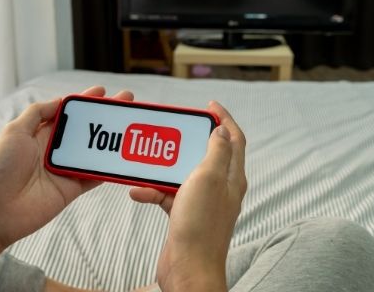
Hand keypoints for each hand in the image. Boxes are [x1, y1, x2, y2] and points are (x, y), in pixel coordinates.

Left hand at [0, 86, 133, 248]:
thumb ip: (37, 113)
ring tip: (130, 126)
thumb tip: (59, 100)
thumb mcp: (14, 132)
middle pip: (86, 130)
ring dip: (112, 139)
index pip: (67, 113)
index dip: (85, 102)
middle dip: (105, 116)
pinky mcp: (71, 188)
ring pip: (94, 151)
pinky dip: (109, 168)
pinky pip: (94, 176)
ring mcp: (64, 170)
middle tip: (126, 103)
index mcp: (39, 134)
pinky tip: (124, 157)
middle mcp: (54, 150)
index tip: (103, 92)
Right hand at [129, 101, 246, 291]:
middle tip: (171, 128)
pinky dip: (152, 191)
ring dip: (163, 167)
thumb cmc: (200, 226)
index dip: (224, 118)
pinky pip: (167, 194)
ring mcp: (202, 202)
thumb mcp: (209, 179)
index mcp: (231, 176)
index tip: (209, 105)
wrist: (188, 269)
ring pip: (183, 174)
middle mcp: (220, 188)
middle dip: (187, 139)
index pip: (234, 139)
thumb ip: (216, 151)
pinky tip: (139, 192)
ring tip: (147, 159)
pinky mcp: (184, 215)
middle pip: (206, 153)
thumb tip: (221, 130)